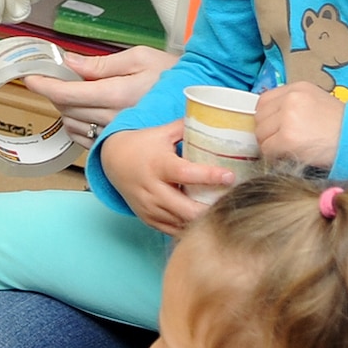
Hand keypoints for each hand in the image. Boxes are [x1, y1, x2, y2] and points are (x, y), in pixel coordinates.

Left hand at [25, 46, 177, 144]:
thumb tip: (68, 63)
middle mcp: (115, 118)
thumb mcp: (139, 58)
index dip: (44, 85)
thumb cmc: (172, 74)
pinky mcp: (119, 146)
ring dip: (65, 109)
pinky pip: (84, 139)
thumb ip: (101, 63)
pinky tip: (85, 112)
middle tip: (59, 78)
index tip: (30, 77)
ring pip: (72, 125)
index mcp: (118, 94)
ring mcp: (117, 135)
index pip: (68, 94)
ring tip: (77, 94)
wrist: (199, 100)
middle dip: (55, 92)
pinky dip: (76, 125)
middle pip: (66, 109)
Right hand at [97, 120, 234, 235]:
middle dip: (211, 209)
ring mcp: (149, 207)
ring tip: (222, 213)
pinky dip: (189, 226)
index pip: (186, 174)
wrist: (113, 162)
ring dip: (203, 220)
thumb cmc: (143, 145)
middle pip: (186, 208)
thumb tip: (215, 117)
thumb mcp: (162, 133)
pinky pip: (173, 230)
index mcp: (158, 165)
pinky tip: (203, 220)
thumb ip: (187, 128)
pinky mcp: (148, 218)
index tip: (231, 176)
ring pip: (181, 222)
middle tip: (234, 203)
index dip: (209, 176)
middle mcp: (152, 188)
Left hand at [255, 82, 343, 167]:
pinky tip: (289, 155)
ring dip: (270, 144)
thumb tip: (269, 117)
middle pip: (259, 117)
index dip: (267, 117)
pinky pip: (267, 149)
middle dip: (268, 131)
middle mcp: (291, 99)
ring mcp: (288, 118)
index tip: (275, 127)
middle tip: (282, 140)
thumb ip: (293, 104)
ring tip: (288, 148)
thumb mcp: (317, 102)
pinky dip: (274, 155)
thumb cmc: (341, 126)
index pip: (264, 101)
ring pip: (261, 134)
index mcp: (298, 88)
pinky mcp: (287, 138)